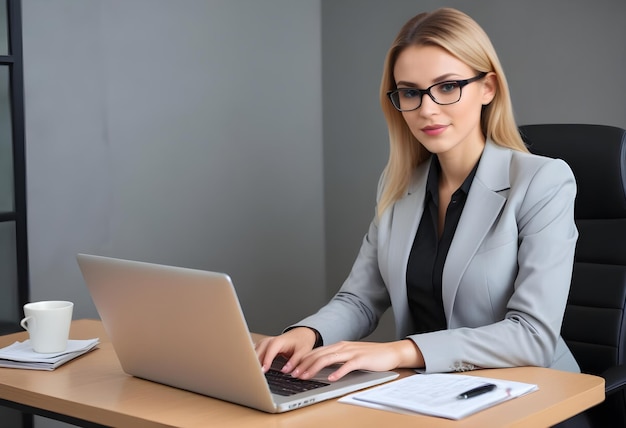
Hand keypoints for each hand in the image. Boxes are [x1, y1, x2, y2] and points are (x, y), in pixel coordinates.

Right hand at [255, 327, 317, 373]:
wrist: (300, 335)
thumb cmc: (301, 342)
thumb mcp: (302, 352)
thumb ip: (294, 361)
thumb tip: (286, 370)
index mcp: (279, 341)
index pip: (270, 349)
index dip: (266, 359)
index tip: (264, 370)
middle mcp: (270, 341)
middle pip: (259, 350)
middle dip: (256, 362)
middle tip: (255, 375)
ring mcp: (265, 343)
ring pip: (254, 351)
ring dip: (253, 362)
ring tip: (252, 374)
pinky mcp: (262, 346)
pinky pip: (254, 352)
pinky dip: (253, 360)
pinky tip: (251, 368)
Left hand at [290, 339, 423, 380]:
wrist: (390, 352)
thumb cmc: (370, 356)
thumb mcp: (349, 356)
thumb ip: (336, 360)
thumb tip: (321, 368)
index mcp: (338, 346)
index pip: (315, 352)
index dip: (302, 360)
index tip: (291, 369)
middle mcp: (342, 347)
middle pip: (318, 354)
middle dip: (303, 364)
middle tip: (292, 374)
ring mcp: (352, 352)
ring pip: (328, 358)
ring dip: (314, 368)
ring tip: (305, 376)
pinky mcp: (361, 359)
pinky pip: (347, 365)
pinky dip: (338, 372)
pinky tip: (331, 378)